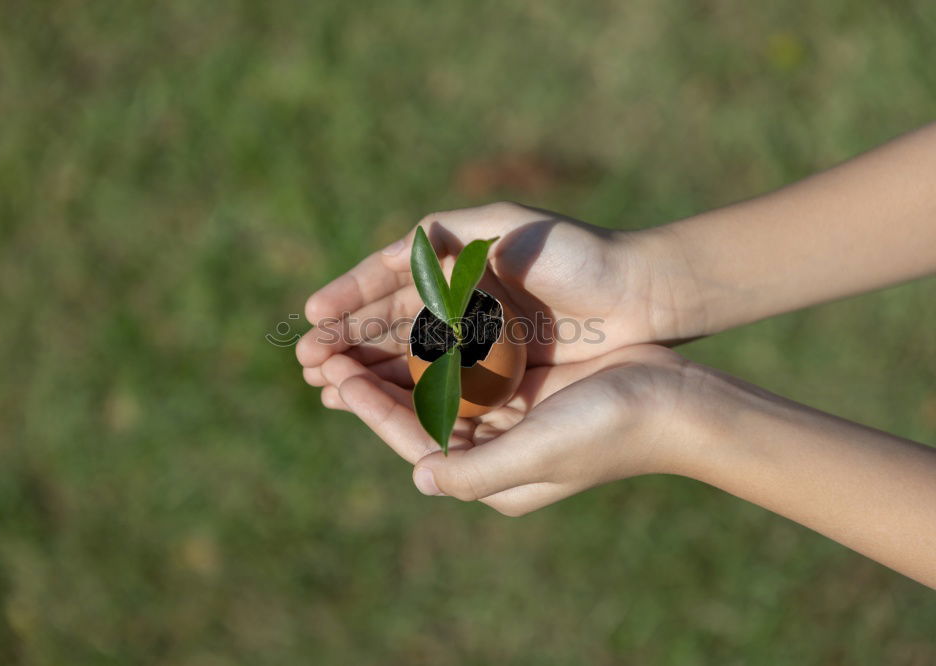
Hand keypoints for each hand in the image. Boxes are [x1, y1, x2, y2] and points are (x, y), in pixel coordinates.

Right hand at [297, 201, 702, 387]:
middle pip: (389, 323)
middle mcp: (459, 302)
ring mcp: (476, 340)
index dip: (348, 297)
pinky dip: (406, 392)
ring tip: (324, 384)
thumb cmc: (577, 254)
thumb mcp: (508, 229)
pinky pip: (439, 384)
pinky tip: (374, 401)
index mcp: (455, 262)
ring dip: (366, 369)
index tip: (311, 314)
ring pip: (407, 357)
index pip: (388, 281)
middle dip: (346, 339)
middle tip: (304, 359)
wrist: (639, 295)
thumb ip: (450, 238)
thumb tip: (391, 254)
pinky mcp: (497, 373)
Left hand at [315, 344, 695, 515]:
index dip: (370, 408)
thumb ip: (472, 471)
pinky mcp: (525, 384)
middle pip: (416, 412)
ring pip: (435, 385)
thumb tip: (416, 476)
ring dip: (395, 361)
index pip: (414, 440)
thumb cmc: (609, 430)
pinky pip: (466, 362)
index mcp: (490, 475)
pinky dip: (436, 342)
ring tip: (358, 337)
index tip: (335, 377)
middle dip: (372, 384)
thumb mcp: (537, 455)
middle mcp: (493, 448)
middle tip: (327, 356)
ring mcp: (508, 415)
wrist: (678, 402)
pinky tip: (413, 318)